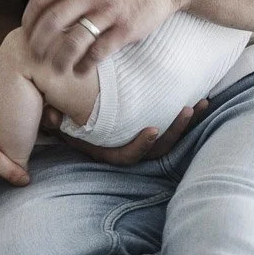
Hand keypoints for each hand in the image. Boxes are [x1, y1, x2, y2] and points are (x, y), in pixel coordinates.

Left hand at [23, 0, 181, 73]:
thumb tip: (47, 7)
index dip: (29, 20)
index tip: (26, 33)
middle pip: (52, 22)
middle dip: (39, 44)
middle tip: (35, 56)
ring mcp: (109, 11)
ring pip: (73, 41)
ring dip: (60, 59)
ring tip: (57, 70)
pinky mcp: (126, 28)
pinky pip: (99, 52)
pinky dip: (86, 65)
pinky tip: (81, 70)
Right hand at [40, 99, 208, 163]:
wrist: (62, 99)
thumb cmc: (57, 106)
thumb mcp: (51, 112)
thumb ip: (51, 115)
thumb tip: (54, 116)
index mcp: (102, 147)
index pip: (123, 156)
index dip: (139, 146)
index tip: (152, 129)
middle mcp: (122, 145)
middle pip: (155, 149)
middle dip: (175, 132)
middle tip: (187, 109)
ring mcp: (137, 134)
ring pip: (167, 139)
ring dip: (186, 123)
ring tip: (202, 103)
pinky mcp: (147, 120)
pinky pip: (170, 123)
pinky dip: (185, 114)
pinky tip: (201, 98)